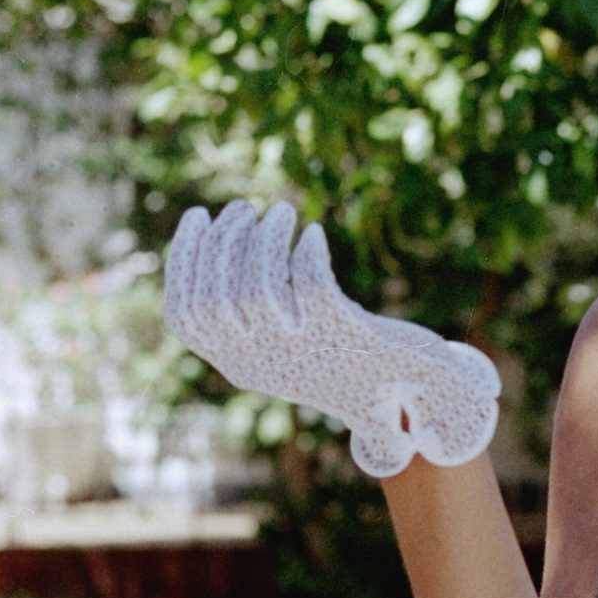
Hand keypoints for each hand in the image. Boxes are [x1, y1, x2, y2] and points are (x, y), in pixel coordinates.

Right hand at [164, 198, 500, 479]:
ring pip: (259, 290)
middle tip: (245, 209)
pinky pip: (311, 287)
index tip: (198, 216)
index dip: (183, 260)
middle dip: (222, 241)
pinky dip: (306, 252)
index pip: (184, 317)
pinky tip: (314, 235)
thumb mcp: (284, 346)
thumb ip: (247, 310)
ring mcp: (303, 355)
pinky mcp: (345, 338)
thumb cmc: (343, 356)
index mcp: (240, 366)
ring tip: (282, 212)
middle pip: (216, 298)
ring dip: (263, 239)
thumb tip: (217, 234)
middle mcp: (264, 365)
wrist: (414, 389)